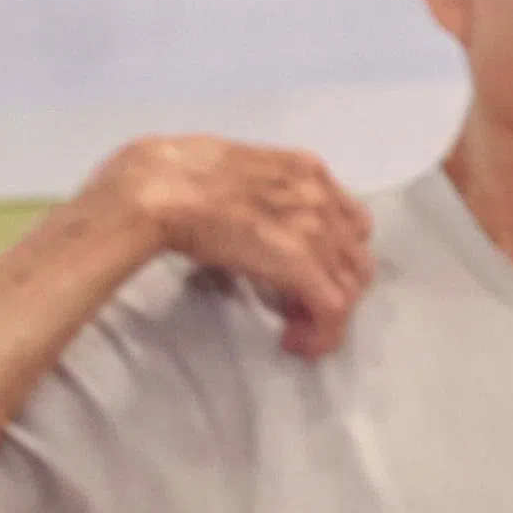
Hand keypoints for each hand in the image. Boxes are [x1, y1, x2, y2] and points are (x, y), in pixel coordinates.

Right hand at [101, 136, 371, 358]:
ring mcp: (317, 232)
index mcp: (306, 169)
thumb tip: (251, 215)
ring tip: (295, 329)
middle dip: (335, 286)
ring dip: (325, 315)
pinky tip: (296, 343)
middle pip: (355, 257)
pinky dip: (322, 334)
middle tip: (300, 307)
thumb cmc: (171, 173)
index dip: (335, 253)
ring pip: (350, 287)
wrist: (157, 187)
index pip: (348, 221)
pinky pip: (333, 310)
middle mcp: (322, 198)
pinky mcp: (303, 266)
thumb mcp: (236, 170)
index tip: (310, 272)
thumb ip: (261, 191)